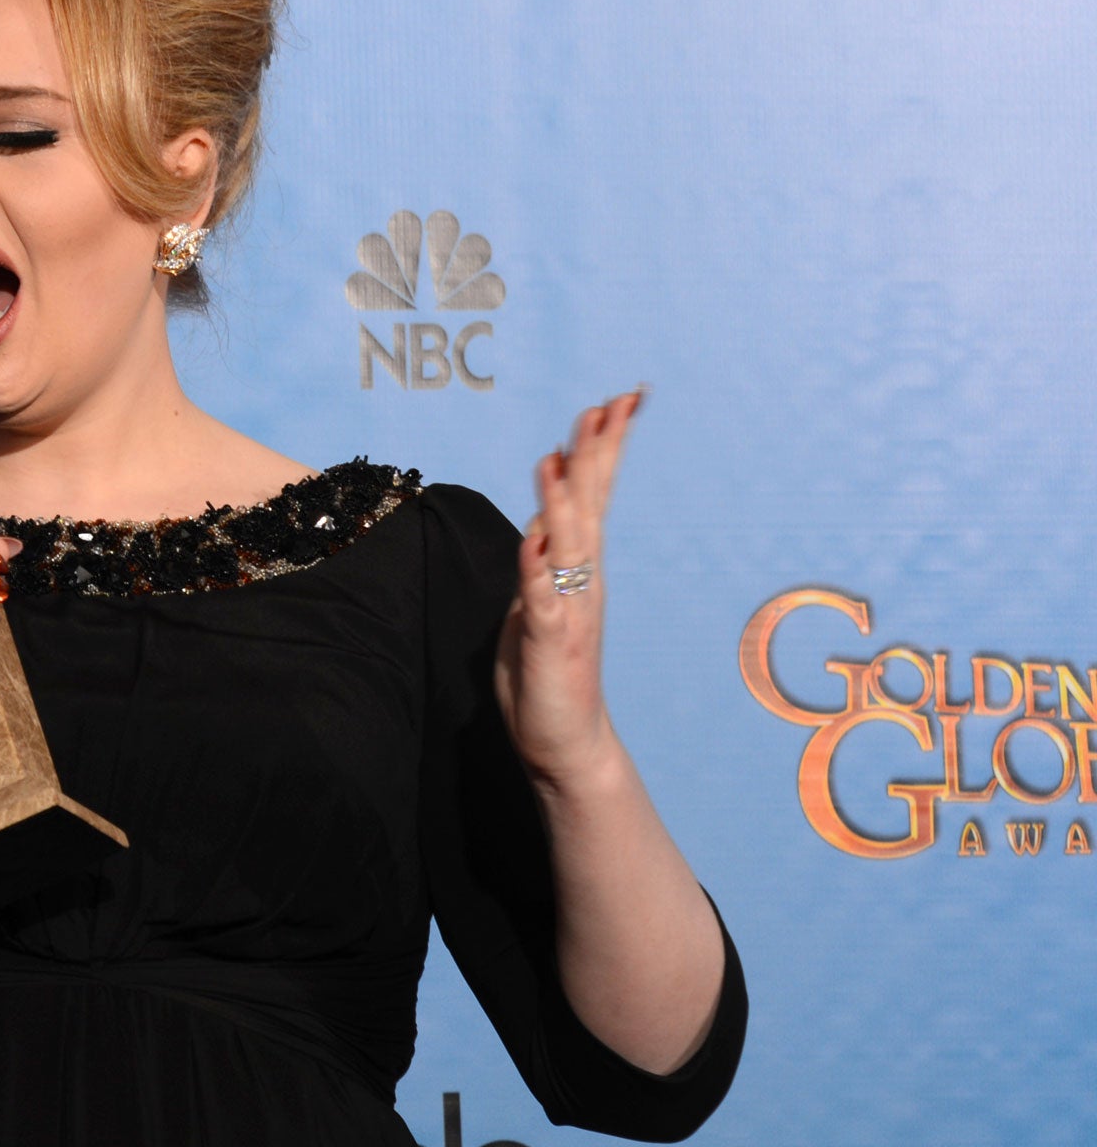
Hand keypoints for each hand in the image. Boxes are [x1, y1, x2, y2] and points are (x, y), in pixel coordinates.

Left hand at [493, 387, 644, 790]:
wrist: (565, 743)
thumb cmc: (547, 674)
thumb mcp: (537, 604)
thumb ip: (541, 565)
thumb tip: (539, 524)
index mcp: (579, 568)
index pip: (591, 495)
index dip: (601, 448)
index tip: (615, 404)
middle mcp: (583, 580)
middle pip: (590, 504)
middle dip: (597, 453)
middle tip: (610, 404)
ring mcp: (568, 608)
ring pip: (568, 542)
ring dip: (563, 498)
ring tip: (561, 454)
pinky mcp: (548, 639)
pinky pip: (539, 595)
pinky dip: (534, 565)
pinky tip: (532, 537)